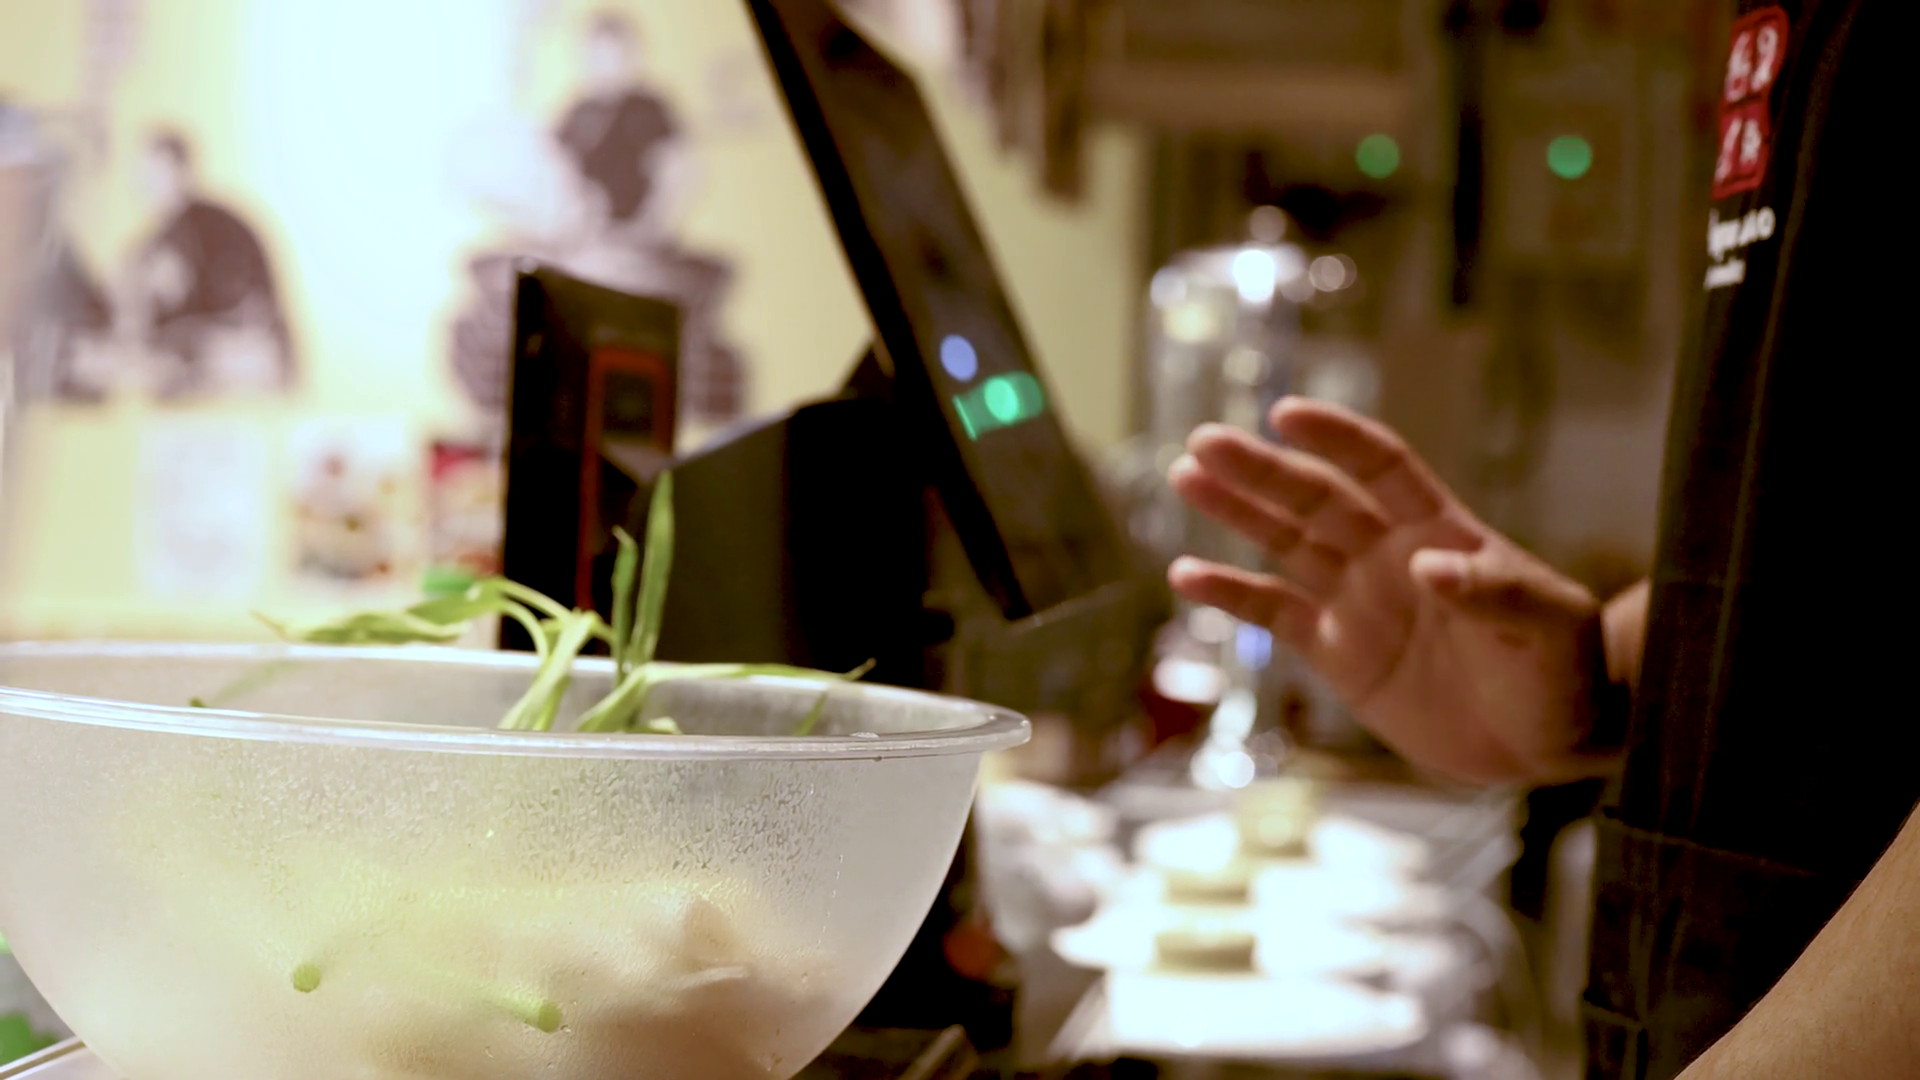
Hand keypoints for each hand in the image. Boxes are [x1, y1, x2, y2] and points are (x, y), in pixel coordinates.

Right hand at [1167, 399, 1609, 784]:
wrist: (1550, 737)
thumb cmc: (1562, 670)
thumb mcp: (1548, 627)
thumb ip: (1492, 592)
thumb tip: (1427, 566)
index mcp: (1440, 532)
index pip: (1381, 468)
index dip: (1337, 439)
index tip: (1287, 414)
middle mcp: (1388, 555)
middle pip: (1315, 499)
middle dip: (1261, 470)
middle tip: (1205, 443)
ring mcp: (1358, 601)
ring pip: (1284, 544)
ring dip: (1236, 512)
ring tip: (1185, 477)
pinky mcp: (1337, 653)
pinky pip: (1274, 615)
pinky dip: (1231, 596)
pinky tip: (1185, 575)